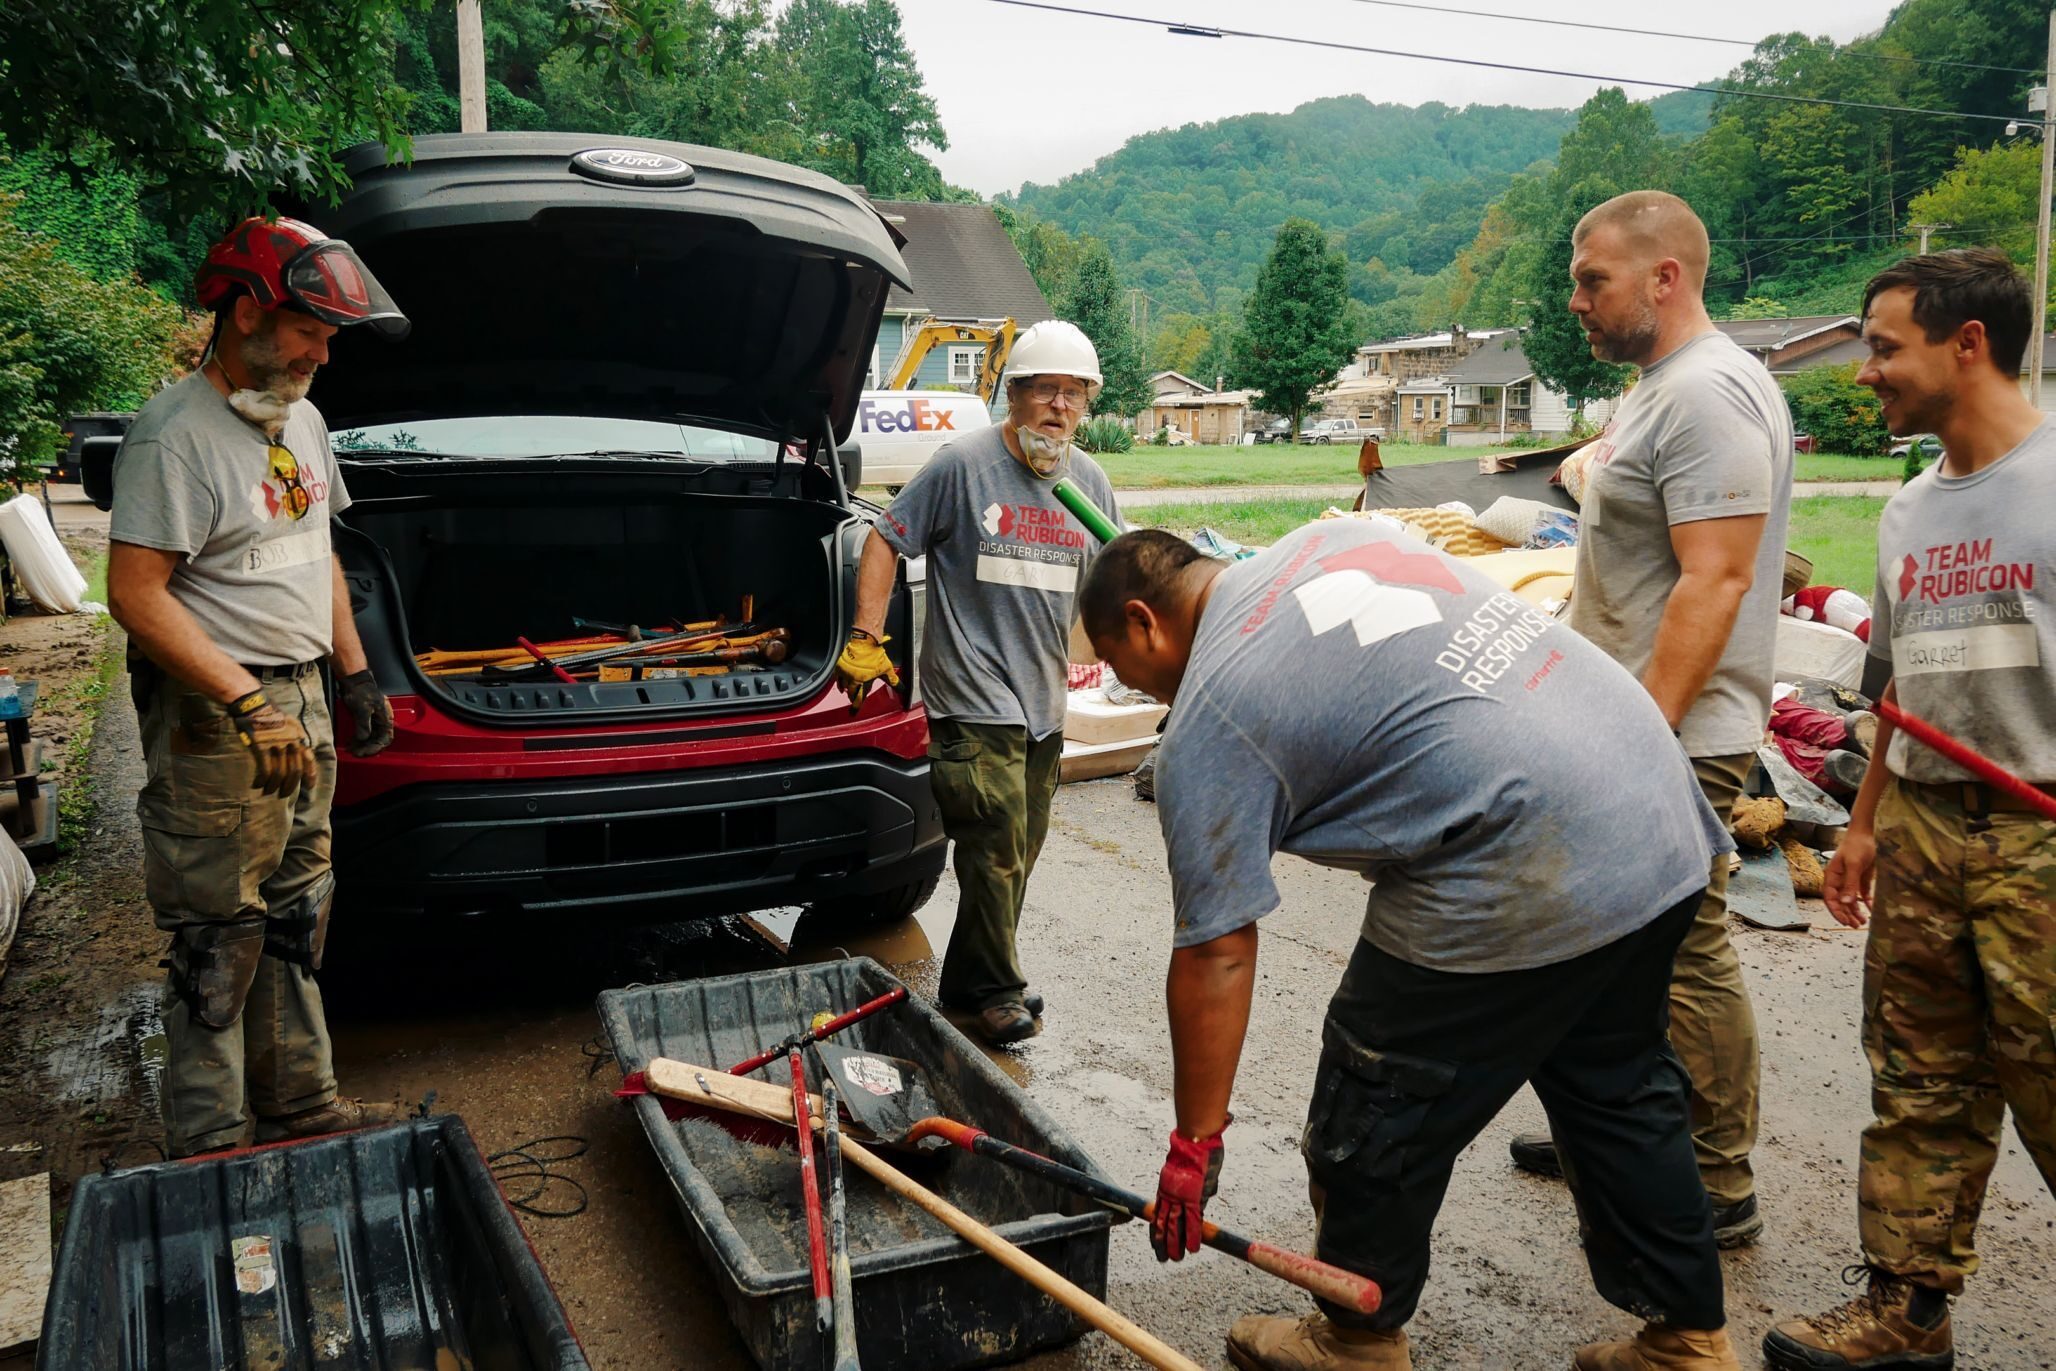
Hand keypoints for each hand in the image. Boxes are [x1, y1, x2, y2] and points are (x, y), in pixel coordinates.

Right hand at [227, 690, 317, 796]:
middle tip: (283, 794)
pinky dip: (262, 780)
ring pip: (279, 773)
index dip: (310, 775)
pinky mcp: (261, 748)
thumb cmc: (270, 714)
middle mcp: (290, 743)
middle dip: (290, 786)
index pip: (309, 760)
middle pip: (294, 771)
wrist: (253, 704)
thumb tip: (304, 748)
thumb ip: (297, 736)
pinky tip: (257, 785)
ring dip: (274, 786)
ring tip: (268, 792)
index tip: (310, 786)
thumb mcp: (291, 722)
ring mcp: (276, 746)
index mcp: (299, 737)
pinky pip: (265, 770)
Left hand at [336, 668, 393, 756]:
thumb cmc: (361, 691)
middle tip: (356, 753)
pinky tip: (350, 743)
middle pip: (378, 740)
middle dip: (367, 748)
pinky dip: (358, 740)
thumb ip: (364, 725)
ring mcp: (374, 721)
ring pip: (370, 738)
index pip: (385, 738)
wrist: (354, 681)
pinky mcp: (365, 719)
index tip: (364, 752)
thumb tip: (363, 738)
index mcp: (385, 718)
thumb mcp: (362, 709)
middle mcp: (381, 721)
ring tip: (351, 749)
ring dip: (362, 745)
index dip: (376, 747)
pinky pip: (364, 733)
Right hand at [834, 630, 899, 709]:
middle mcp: (852, 679)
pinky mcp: (840, 665)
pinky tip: (842, 682)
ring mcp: (845, 672)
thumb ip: (894, 681)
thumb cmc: (875, 654)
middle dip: (852, 698)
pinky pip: (837, 677)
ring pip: (843, 686)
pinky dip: (840, 682)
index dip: (856, 706)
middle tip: (853, 701)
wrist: (865, 641)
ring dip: (846, 690)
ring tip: (847, 692)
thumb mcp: (887, 670)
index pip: (858, 698)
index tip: (853, 712)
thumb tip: (902, 689)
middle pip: (850, 693)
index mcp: (863, 682)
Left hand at [1150, 1124, 1225, 1261]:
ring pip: (1175, 1227)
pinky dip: (1194, 1237)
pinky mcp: (1193, 1198)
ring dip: (1175, 1245)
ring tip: (1175, 1259)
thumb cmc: (1195, 1150)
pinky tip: (1194, 1249)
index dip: (1157, 1231)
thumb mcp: (1189, 1170)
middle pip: (1164, 1225)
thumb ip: (1195, 1184)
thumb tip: (1205, 1194)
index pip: (1160, 1216)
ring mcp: (1181, 1198)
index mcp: (1167, 1190)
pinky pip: (1193, 1222)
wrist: (1195, 1140)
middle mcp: (1171, 1197)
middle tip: (1163, 1258)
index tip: (1156, 1243)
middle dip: (1164, 1243)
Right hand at [1823, 828, 1875, 928]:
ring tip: (1863, 922)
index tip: (1845, 922)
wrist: (1866, 834)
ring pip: (1850, 901)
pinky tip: (1871, 910)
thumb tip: (1846, 903)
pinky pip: (1861, 895)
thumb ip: (1850, 884)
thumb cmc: (1857, 846)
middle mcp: (1839, 881)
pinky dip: (1865, 903)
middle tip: (1856, 926)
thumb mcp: (1854, 865)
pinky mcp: (1860, 879)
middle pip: (1840, 902)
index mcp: (1832, 877)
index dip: (1836, 911)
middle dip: (1847, 915)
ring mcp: (1849, 880)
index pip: (1830, 899)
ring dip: (1855, 912)